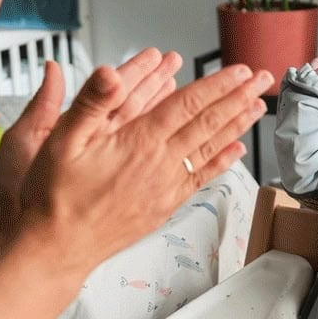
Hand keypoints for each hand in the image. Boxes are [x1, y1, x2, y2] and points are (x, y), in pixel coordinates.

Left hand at [0, 49, 179, 287]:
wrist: (6, 226)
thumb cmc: (8, 186)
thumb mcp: (24, 139)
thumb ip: (43, 104)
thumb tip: (51, 67)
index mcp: (73, 125)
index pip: (110, 91)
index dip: (134, 72)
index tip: (154, 56)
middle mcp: (91, 140)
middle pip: (131, 105)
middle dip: (155, 83)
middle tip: (176, 63)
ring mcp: (102, 161)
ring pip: (141, 131)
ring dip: (162, 109)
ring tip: (182, 89)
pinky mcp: (109, 183)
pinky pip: (140, 162)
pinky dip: (160, 147)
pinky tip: (176, 137)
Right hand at [0, 62, 269, 318]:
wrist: (57, 248)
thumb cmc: (54, 195)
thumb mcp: (61, 140)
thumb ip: (91, 103)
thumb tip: (112, 71)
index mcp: (138, 142)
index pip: (188, 104)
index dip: (216, 84)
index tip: (240, 70)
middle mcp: (159, 163)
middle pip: (208, 123)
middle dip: (238, 98)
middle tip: (264, 79)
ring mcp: (165, 187)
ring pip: (210, 149)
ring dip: (237, 125)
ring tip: (258, 106)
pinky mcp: (163, 206)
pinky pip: (200, 178)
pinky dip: (222, 162)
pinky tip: (236, 152)